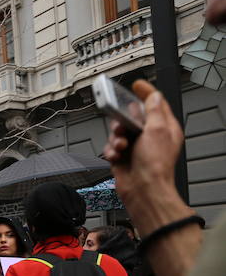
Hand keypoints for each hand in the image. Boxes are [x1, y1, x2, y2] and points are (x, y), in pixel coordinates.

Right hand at [103, 80, 183, 205]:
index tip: (137, 85)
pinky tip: (117, 156)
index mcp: (164, 128)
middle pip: (131, 116)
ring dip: (115, 138)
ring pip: (117, 131)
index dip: (146, 93)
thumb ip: (154, 111)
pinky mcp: (123, 157)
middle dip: (122, 120)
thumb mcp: (157, 130)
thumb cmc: (155, 166)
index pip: (156, 103)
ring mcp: (136, 147)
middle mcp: (150, 136)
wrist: (143, 191)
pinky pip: (111, 146)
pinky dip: (111, 150)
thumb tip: (153, 96)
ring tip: (121, 146)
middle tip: (121, 124)